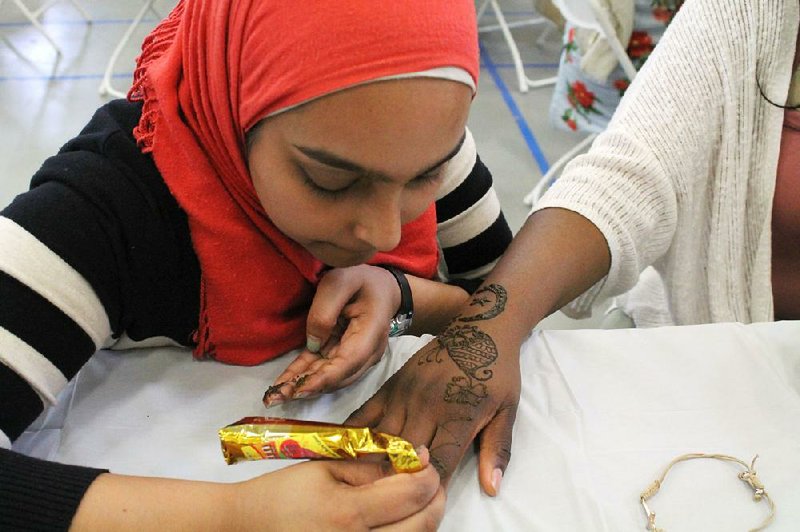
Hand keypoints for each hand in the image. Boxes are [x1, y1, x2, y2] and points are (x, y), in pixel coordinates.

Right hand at [72, 447, 443, 530]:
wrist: (247, 529)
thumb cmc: (283, 494)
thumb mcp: (324, 468)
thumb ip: (369, 466)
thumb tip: (411, 461)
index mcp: (348, 514)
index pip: (411, 494)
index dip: (427, 473)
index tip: (424, 458)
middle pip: (422, 525)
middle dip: (436, 497)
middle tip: (431, 479)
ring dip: (425, 519)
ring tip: (420, 499)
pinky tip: (401, 521)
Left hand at [265, 265, 399, 404]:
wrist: (380, 287)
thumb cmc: (361, 280)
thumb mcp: (341, 281)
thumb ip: (325, 310)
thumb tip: (313, 344)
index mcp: (371, 331)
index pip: (349, 361)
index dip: (325, 378)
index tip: (300, 389)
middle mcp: (368, 352)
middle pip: (338, 376)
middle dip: (307, 388)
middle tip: (276, 398)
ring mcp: (357, 357)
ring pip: (328, 377)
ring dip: (301, 387)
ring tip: (274, 396)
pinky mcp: (344, 355)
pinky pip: (322, 367)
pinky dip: (303, 376)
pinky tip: (284, 385)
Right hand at [346, 284, 520, 496]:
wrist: (481, 329)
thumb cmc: (498, 374)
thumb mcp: (507, 412)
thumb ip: (497, 451)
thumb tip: (492, 489)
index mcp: (458, 415)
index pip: (437, 464)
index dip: (430, 489)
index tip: (425, 505)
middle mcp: (427, 406)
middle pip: (404, 455)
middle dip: (400, 480)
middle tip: (394, 499)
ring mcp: (405, 394)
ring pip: (381, 439)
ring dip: (377, 463)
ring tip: (371, 483)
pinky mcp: (391, 384)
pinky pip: (366, 414)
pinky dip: (357, 435)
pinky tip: (349, 454)